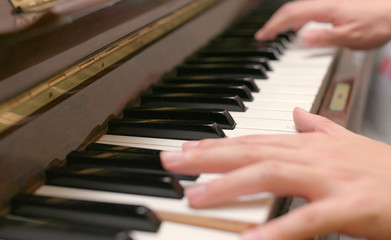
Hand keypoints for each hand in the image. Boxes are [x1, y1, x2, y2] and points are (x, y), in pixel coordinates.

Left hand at [160, 108, 390, 239]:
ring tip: (195, 197)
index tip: (185, 149)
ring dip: (230, 186)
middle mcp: (312, 156)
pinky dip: (277, 229)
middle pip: (251, 151)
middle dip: (208, 157)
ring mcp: (329, 179)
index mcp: (308, 145)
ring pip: (270, 175)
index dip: (216, 144)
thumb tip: (297, 113)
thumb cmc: (385, 170)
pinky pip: (307, 219)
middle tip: (171, 162)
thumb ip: (318, 128)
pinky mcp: (348, 206)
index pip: (252, 140)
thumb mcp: (348, 142)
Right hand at [255, 0, 390, 48]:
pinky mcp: (334, 6)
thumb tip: (302, 38)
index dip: (273, 26)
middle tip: (262, 35)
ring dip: (283, 20)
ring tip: (275, 32)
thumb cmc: (378, 24)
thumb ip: (325, 37)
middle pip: (291, 9)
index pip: (291, 15)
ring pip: (298, 8)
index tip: (262, 36)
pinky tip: (297, 28)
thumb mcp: (351, 37)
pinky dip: (296, 19)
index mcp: (325, 9)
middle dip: (273, 23)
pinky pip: (308, 10)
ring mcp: (329, 3)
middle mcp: (325, 3)